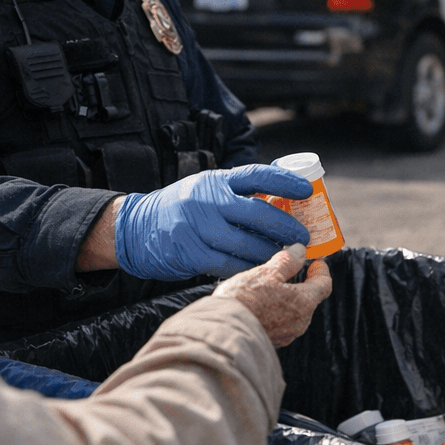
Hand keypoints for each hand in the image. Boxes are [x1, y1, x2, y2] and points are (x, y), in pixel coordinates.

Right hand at [113, 164, 311, 280]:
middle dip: (286, 227)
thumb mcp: (207, 188)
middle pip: (257, 213)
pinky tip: (261, 270)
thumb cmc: (182, 207)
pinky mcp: (190, 252)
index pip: (256, 175)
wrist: (136, 227)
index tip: (307, 191)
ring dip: (270, 252)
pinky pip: (228, 263)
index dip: (285, 182)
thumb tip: (281, 197)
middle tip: (303, 237)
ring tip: (286, 257)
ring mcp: (197, 226)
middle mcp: (207, 200)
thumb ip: (237, 192)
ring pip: (245, 243)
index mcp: (216, 180)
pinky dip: (248, 268)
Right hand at [214, 244, 332, 346]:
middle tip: (288, 272)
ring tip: (267, 288)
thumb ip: (287, 261)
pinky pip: (278, 323)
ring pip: (292, 312)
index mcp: (304, 303)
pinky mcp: (271, 341)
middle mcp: (299, 322)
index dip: (321, 271)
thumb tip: (299, 251)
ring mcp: (285, 335)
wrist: (221, 331)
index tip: (317, 263)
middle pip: (308, 299)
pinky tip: (258, 305)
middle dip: (301, 285)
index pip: (324, 285)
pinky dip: (273, 312)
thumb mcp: (266, 272)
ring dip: (285, 299)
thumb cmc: (244, 301)